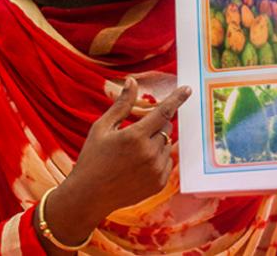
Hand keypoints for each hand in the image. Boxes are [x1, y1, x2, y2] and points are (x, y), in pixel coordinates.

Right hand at [37, 78, 190, 252]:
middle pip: (166, 127)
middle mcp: (149, 153)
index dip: (177, 99)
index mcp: (135, 136)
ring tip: (134, 153)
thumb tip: (132, 81)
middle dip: (156, 124)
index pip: (163, 112)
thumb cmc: (92, 158)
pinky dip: (158, 159)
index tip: (187, 89)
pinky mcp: (159, 184)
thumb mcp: (102, 128)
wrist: (89, 196)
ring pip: (167, 145)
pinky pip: (167, 162)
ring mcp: (156, 170)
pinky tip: (138, 165)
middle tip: (138, 132)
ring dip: (157, 142)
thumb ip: (121, 104)